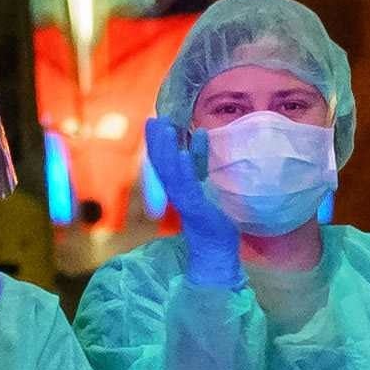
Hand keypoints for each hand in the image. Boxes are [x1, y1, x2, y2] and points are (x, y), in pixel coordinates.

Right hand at [141, 117, 242, 284]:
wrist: (216, 249)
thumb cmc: (213, 216)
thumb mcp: (206, 182)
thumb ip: (201, 160)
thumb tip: (199, 133)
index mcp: (178, 186)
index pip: (165, 161)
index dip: (159, 141)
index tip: (155, 120)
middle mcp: (176, 193)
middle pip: (162, 164)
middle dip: (157, 142)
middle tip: (153, 119)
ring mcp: (184, 201)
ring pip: (171, 173)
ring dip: (167, 150)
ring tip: (165, 129)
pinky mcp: (195, 209)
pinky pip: (187, 187)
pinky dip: (185, 170)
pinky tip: (181, 154)